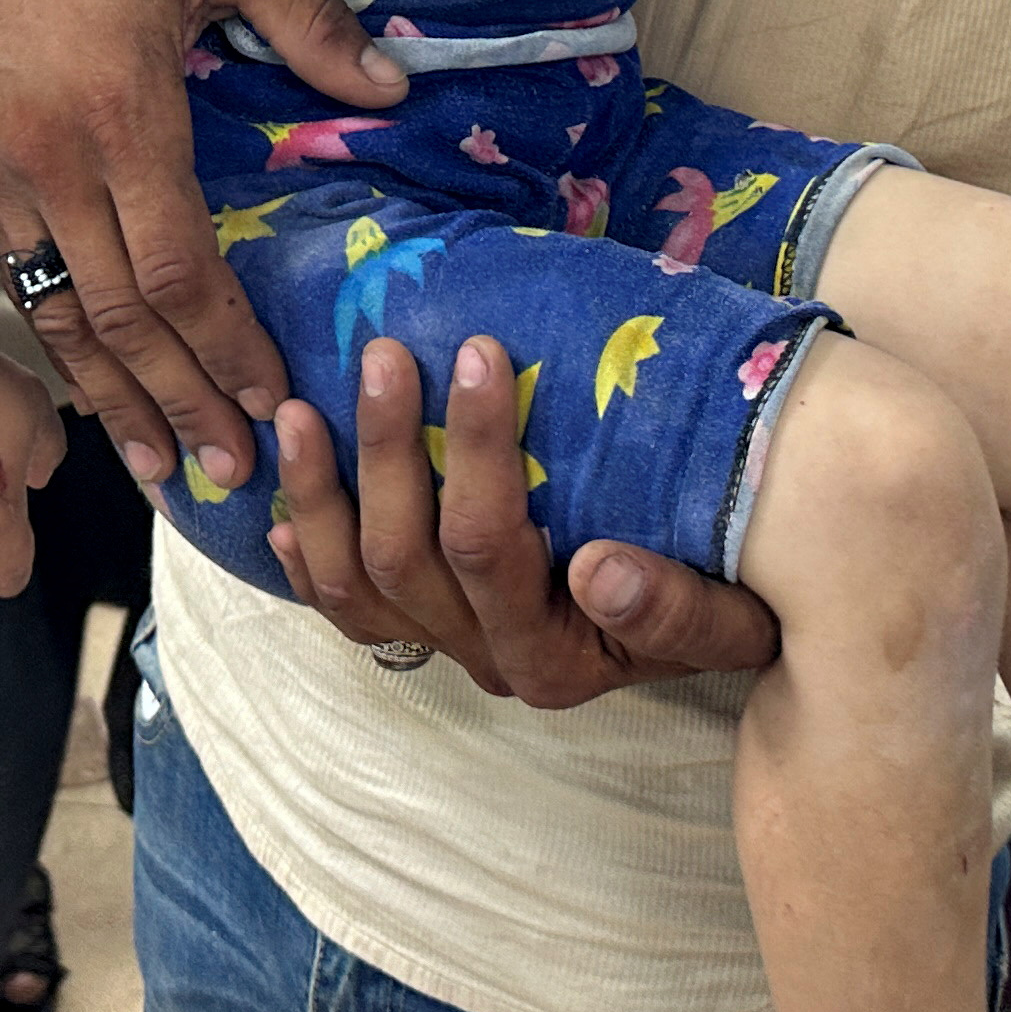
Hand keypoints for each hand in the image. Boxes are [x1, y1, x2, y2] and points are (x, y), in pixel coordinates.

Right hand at [0, 0, 400, 489]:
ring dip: (117, 397)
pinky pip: (28, 281)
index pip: (175, 266)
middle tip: (232, 466)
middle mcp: (56, 165)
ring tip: (167, 465)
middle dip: (180, 397)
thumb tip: (390, 90)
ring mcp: (10, 175)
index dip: (224, 341)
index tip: (273, 395)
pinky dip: (65, 349)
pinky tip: (99, 393)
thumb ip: (307, 18)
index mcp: (122, 116)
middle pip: (119, 316)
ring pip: (63, 314)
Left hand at [265, 335, 780, 706]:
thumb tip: (599, 569)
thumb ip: (676, 606)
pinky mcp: (424, 636)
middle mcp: (491, 660)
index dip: (476, 451)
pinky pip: (344, 608)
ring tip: (300, 410)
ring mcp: (450, 648)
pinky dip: (305, 557)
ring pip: (356, 583)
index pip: (491, 547)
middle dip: (388, 449)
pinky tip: (276, 507)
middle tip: (385, 352)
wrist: (725, 634)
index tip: (485, 351)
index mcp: (557, 656)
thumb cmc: (731, 604)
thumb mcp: (734, 615)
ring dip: (320, 496)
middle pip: (406, 557)